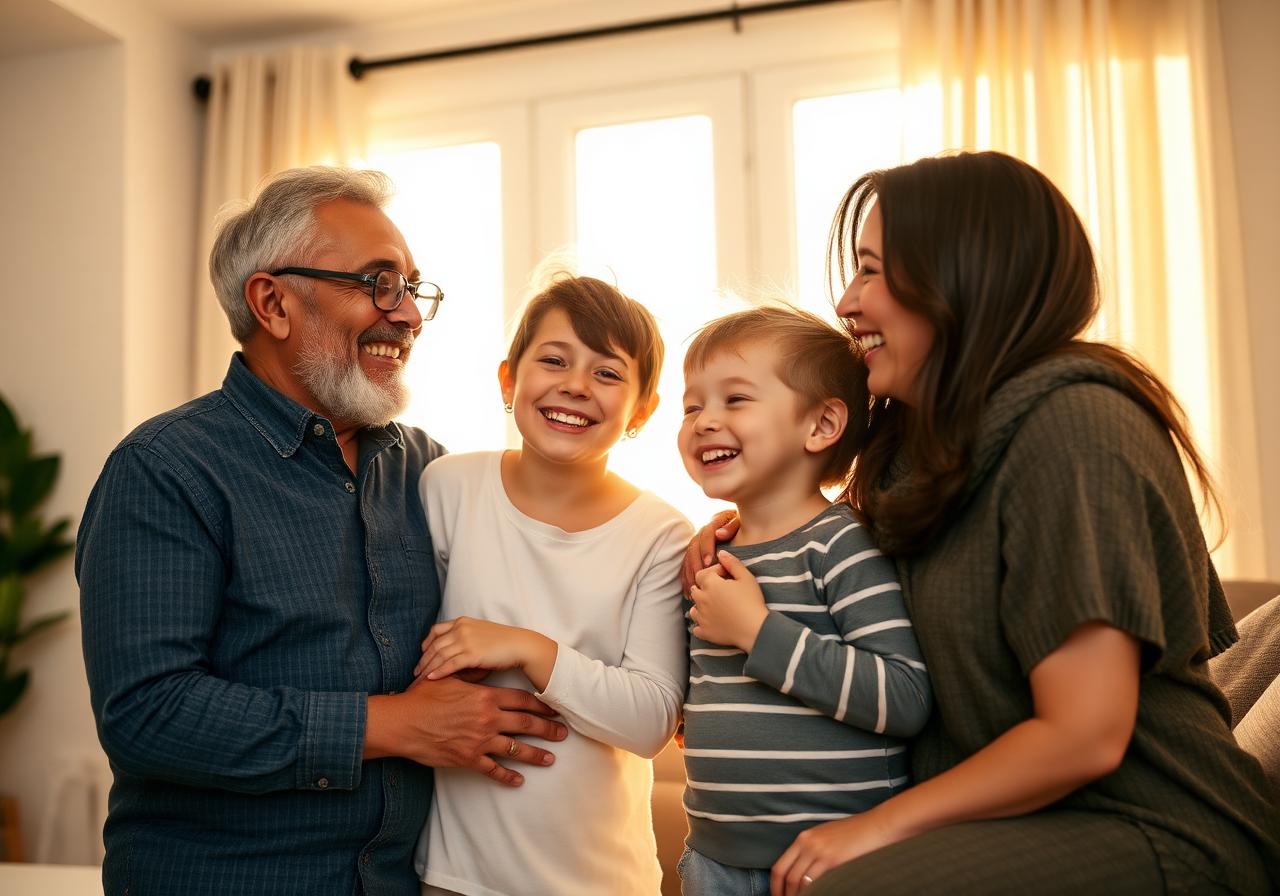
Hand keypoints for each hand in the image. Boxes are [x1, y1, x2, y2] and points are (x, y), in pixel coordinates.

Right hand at [364, 675, 567, 785]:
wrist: (402, 723)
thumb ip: (473, 673)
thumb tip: (486, 663)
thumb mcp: (450, 678)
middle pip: (526, 724)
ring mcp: (480, 741)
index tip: (555, 710)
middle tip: (564, 733)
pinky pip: (494, 770)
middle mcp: (488, 719)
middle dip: (548, 729)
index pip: (522, 701)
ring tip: (551, 758)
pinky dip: (508, 776)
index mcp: (486, 697)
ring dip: (536, 754)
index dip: (541, 706)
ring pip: (516, 749)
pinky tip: (519, 780)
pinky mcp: (469, 759)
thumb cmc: (423, 698)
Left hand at [415, 617, 551, 681]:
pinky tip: (431, 679)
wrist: (520, 646)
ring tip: (419, 679)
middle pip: (434, 644)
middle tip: (415, 672)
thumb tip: (451, 653)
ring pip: (439, 655)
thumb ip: (464, 639)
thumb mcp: (480, 633)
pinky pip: (449, 664)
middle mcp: (461, 628)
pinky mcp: (472, 654)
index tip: (422, 654)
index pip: (436, 630)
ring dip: (427, 667)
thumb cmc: (503, 642)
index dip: (426, 643)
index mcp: (462, 621)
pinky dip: (438, 671)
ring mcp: (466, 641)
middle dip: (423, 659)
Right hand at [680, 510, 738, 594]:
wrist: (741, 526)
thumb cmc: (743, 527)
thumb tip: (719, 534)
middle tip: (700, 578)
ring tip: (694, 587)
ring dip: (690, 572)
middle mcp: (703, 533)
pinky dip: (686, 578)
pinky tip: (688, 590)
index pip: (706, 534)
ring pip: (688, 557)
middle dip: (696, 564)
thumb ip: (731, 527)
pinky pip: (686, 565)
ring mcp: (697, 543)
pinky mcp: (694, 554)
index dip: (706, 548)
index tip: (709, 563)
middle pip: (694, 547)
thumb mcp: (740, 524)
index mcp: (715, 524)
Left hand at [689, 550, 767, 651]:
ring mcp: (701, 618)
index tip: (727, 576)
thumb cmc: (752, 602)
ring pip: (694, 609)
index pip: (702, 574)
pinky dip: (702, 625)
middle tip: (723, 592)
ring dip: (702, 606)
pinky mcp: (705, 633)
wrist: (756, 629)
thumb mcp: (746, 577)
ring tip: (717, 607)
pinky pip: (696, 628)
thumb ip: (732, 563)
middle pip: (695, 590)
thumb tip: (721, 553)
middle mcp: (701, 600)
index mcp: (710, 585)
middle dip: (706, 588)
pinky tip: (713, 622)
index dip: (713, 573)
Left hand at [771, 810, 897, 895]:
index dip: (775, 887)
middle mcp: (807, 843)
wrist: (879, 825)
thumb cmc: (857, 834)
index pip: (780, 867)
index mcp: (804, 837)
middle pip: (785, 876)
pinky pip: (815, 883)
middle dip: (783, 895)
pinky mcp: (833, 860)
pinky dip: (812, 893)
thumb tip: (804, 874)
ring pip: (797, 882)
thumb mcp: (827, 837)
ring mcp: (819, 851)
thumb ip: (813, 851)